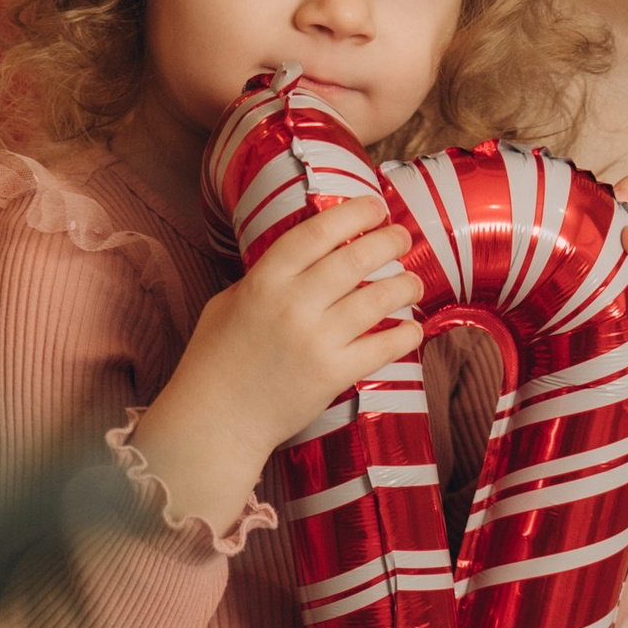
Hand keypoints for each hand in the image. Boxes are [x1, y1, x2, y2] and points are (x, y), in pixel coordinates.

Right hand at [135, 190, 422, 530]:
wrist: (215, 421)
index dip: (351, 213)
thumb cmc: (214, 361)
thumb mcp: (227, 304)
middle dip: (387, 241)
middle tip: (403, 237)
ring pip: (376, 300)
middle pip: (354, 259)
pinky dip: (405, 335)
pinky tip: (413, 327)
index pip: (316, 233)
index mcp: (264, 281)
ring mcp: (315, 340)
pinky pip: (382, 348)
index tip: (374, 206)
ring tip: (413, 281)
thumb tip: (300, 262)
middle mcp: (292, 305)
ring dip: (404, 285)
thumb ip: (263, 280)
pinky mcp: (333, 375)